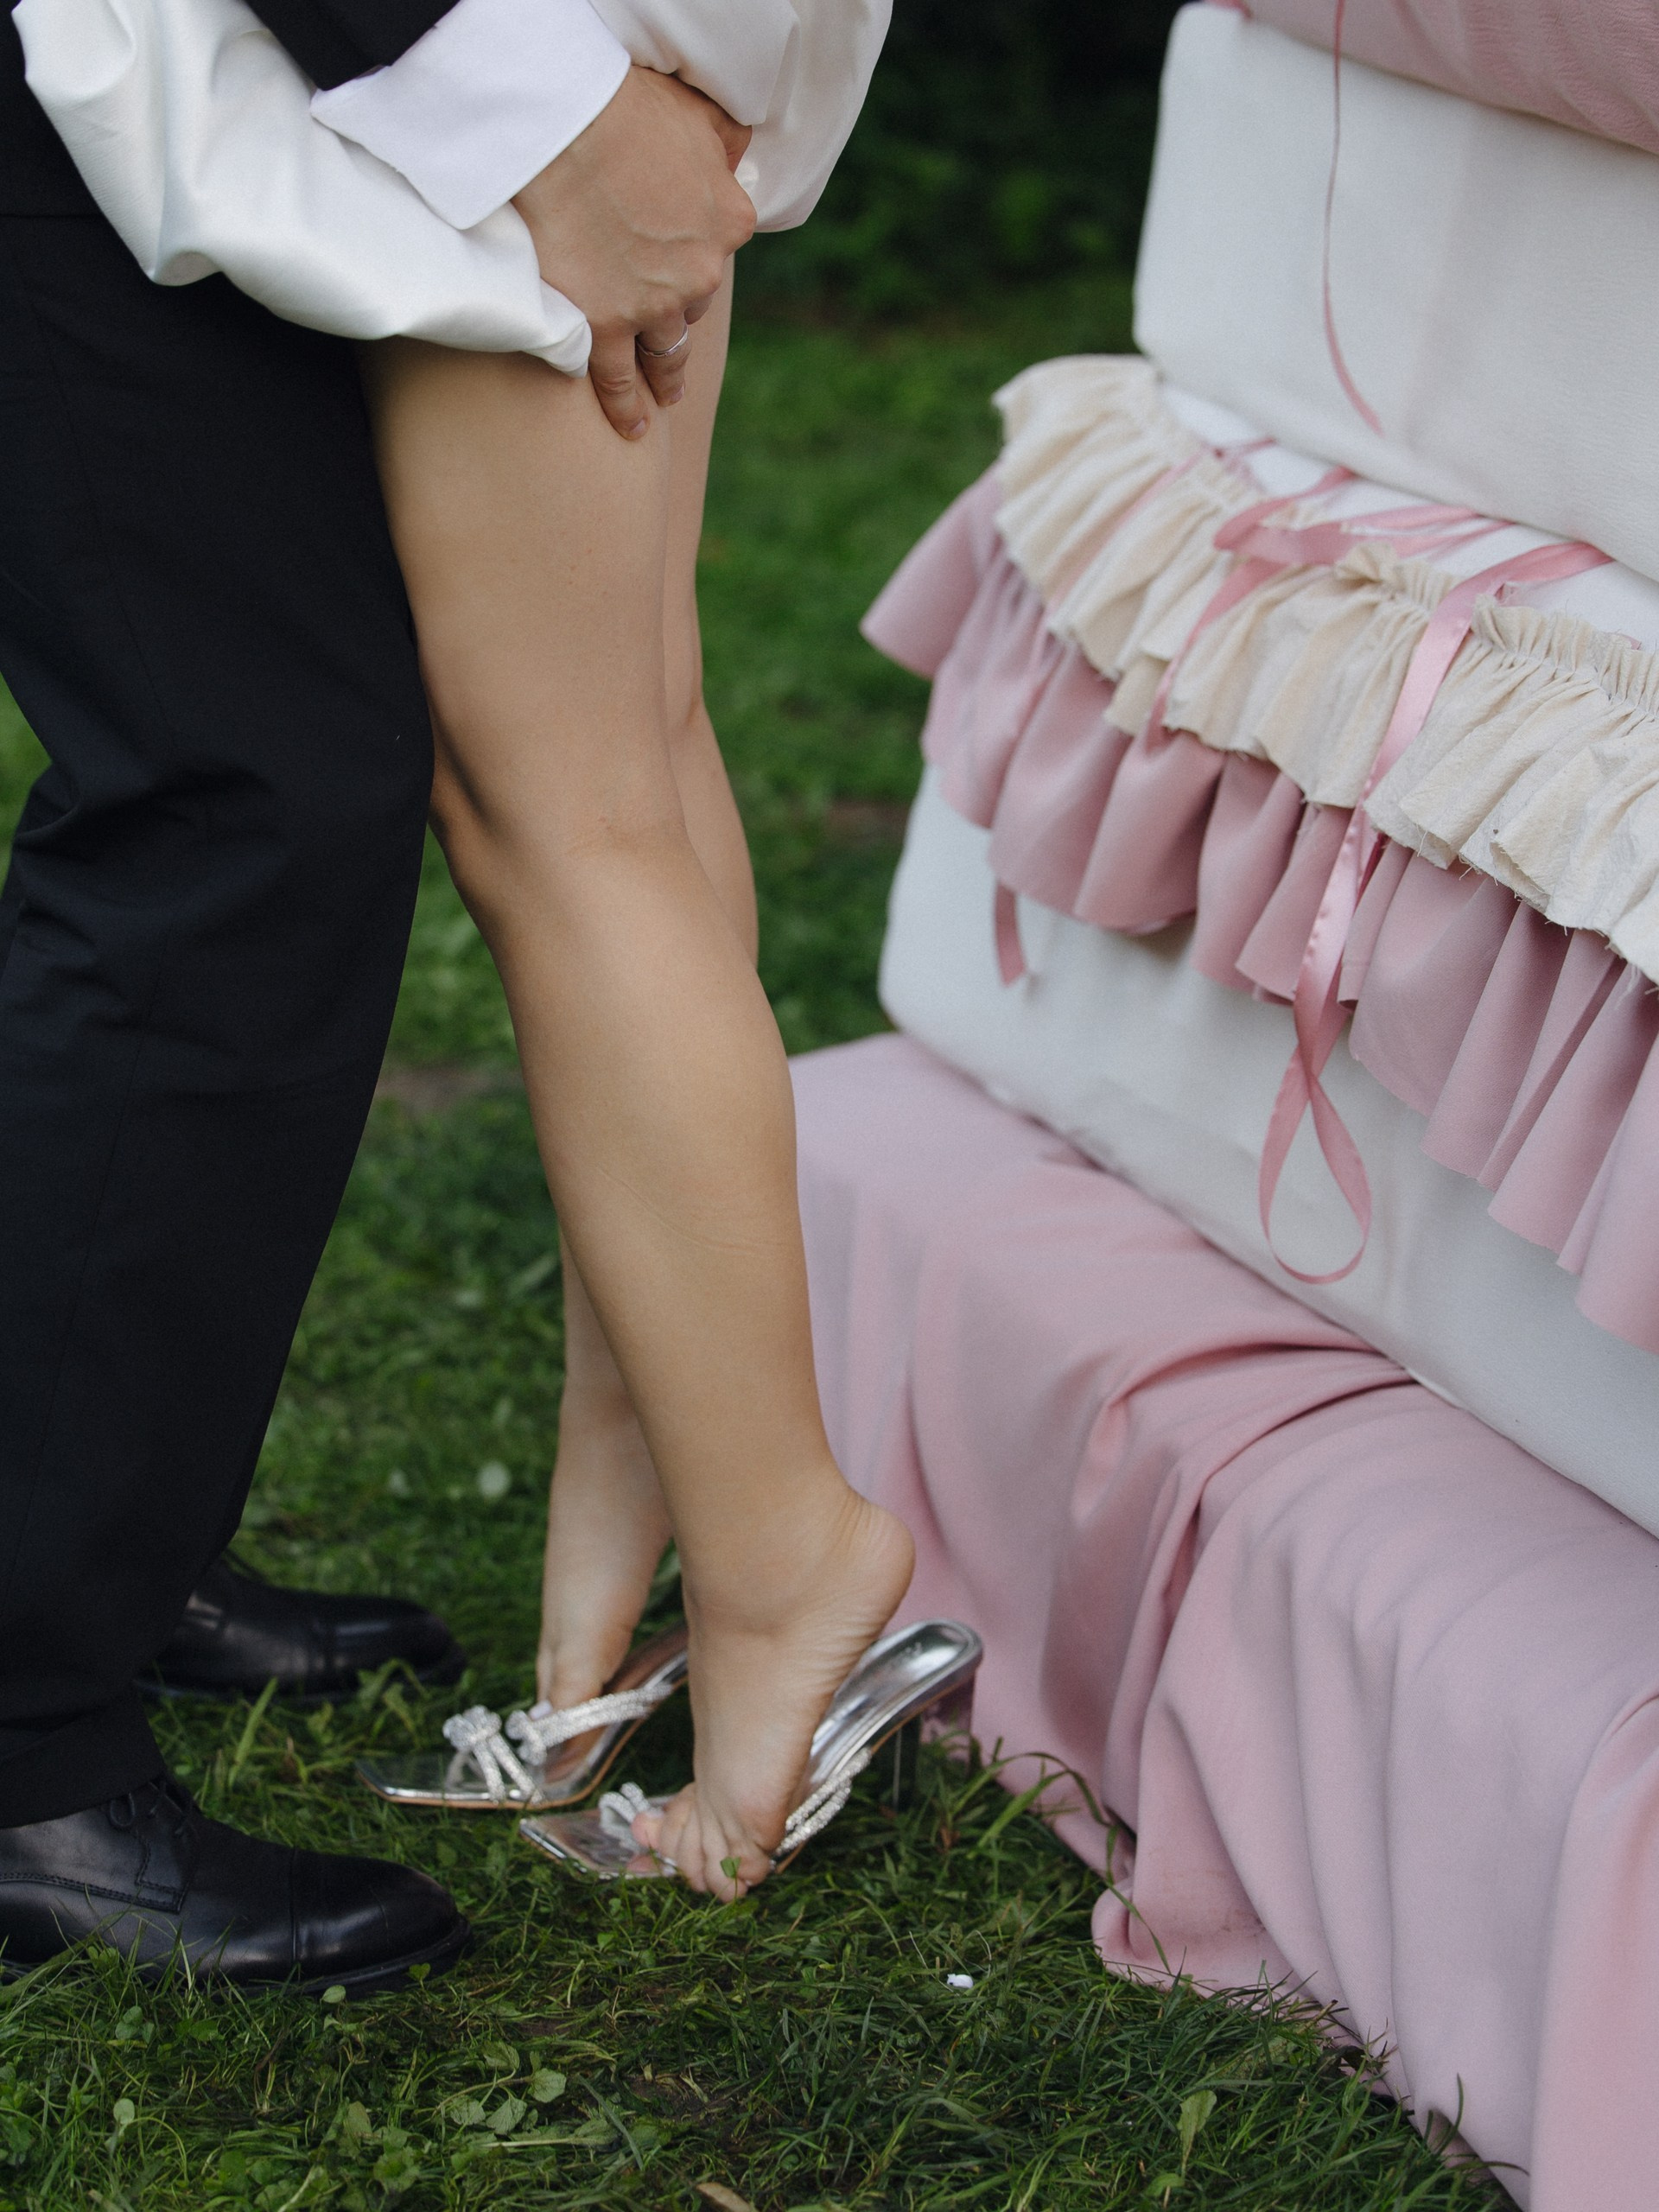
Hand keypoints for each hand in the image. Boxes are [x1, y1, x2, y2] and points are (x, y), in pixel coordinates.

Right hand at [512, 68, 753, 437]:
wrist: (562, 128)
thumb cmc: (622, 105)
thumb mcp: (694, 111)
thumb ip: (722, 137)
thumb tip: (738, 147)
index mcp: (727, 221)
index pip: (719, 249)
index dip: (695, 253)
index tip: (682, 262)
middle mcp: (701, 273)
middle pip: (692, 304)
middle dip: (677, 311)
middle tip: (662, 326)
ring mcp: (654, 307)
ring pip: (664, 353)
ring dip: (664, 376)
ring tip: (661, 397)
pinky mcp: (606, 328)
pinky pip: (618, 381)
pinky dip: (625, 407)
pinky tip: (630, 427)